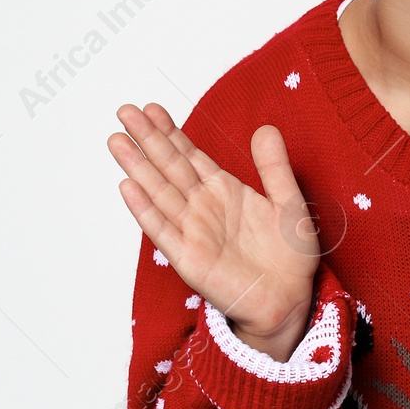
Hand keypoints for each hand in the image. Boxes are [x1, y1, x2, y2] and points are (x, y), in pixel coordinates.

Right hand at [108, 103, 319, 354]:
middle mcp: (203, 208)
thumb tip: (265, 127)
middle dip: (148, 139)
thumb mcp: (289, 202)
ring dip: (138, 167)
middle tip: (125, 111)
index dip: (171, 132)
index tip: (152, 108)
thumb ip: (274, 167)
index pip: (190, 155)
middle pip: (170, 167)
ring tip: (118, 140)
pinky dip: (145, 209)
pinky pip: (163, 230)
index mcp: (225, 192)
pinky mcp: (189, 258)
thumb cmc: (291, 257)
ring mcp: (193, 232)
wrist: (290, 300)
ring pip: (160, 192)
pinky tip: (128, 186)